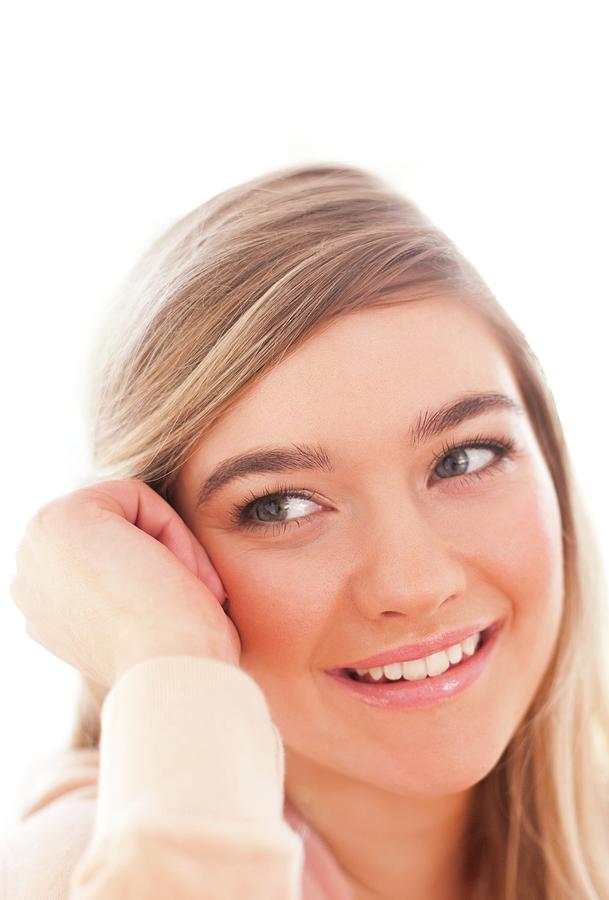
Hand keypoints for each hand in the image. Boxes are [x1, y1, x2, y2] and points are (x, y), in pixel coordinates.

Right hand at [10, 479, 241, 687]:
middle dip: (165, 553)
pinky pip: (136, 496)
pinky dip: (170, 528)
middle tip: (198, 595)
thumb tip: (133, 562)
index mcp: (44, 603)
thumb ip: (120, 586)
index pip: (114, 554)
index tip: (187, 607)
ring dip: (170, 545)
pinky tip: (176, 572)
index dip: (160, 573)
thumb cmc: (176, 658)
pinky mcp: (62, 519)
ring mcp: (36, 548)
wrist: (173, 675)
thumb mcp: (138, 620)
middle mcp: (28, 576)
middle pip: (119, 529)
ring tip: (189, 588)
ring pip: (128, 513)